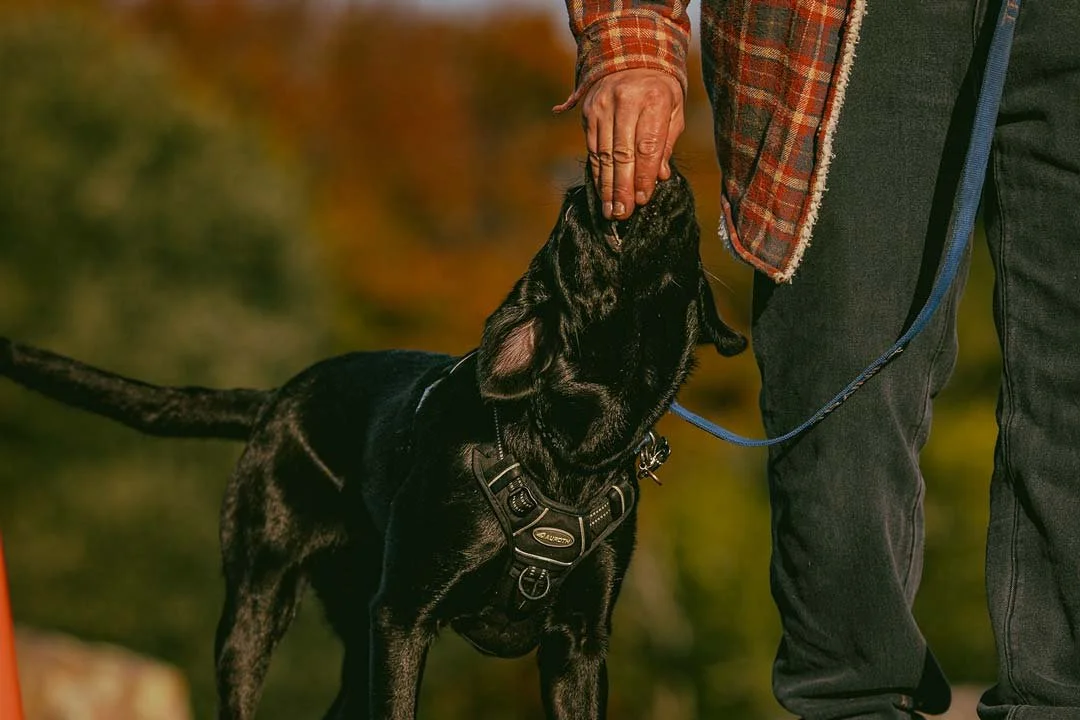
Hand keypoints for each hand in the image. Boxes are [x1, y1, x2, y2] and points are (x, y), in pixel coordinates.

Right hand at [581, 68, 684, 219]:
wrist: (630, 54)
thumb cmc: (660, 89)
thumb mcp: (673, 109)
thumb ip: (667, 142)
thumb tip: (659, 176)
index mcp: (653, 98)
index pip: (647, 145)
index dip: (644, 175)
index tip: (642, 200)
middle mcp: (625, 101)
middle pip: (622, 153)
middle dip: (622, 187)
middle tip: (622, 214)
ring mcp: (603, 106)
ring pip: (604, 153)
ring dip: (607, 186)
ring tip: (610, 210)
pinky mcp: (589, 112)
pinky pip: (593, 148)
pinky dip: (598, 172)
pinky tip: (601, 191)